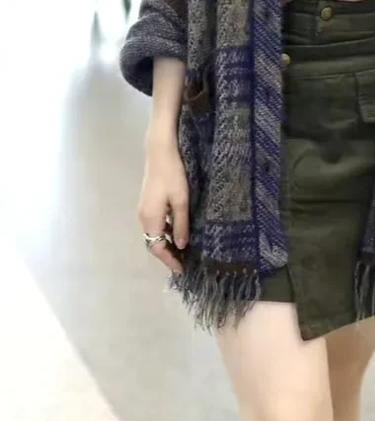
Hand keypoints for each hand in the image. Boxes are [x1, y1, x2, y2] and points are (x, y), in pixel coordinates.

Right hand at [138, 127, 188, 273]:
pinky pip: (155, 223)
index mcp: (150, 218)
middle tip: (185, 262)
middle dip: (167, 254)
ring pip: (154, 233)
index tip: (183, 269)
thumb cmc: (173, 174)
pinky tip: (178, 230)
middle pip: (153, 242)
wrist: (160, 150)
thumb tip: (182, 246)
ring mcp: (144, 209)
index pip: (157, 248)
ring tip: (184, 249)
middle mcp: (143, 216)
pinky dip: (165, 231)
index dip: (169, 260)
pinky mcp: (148, 202)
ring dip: (166, 242)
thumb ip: (181, 224)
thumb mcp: (181, 200)